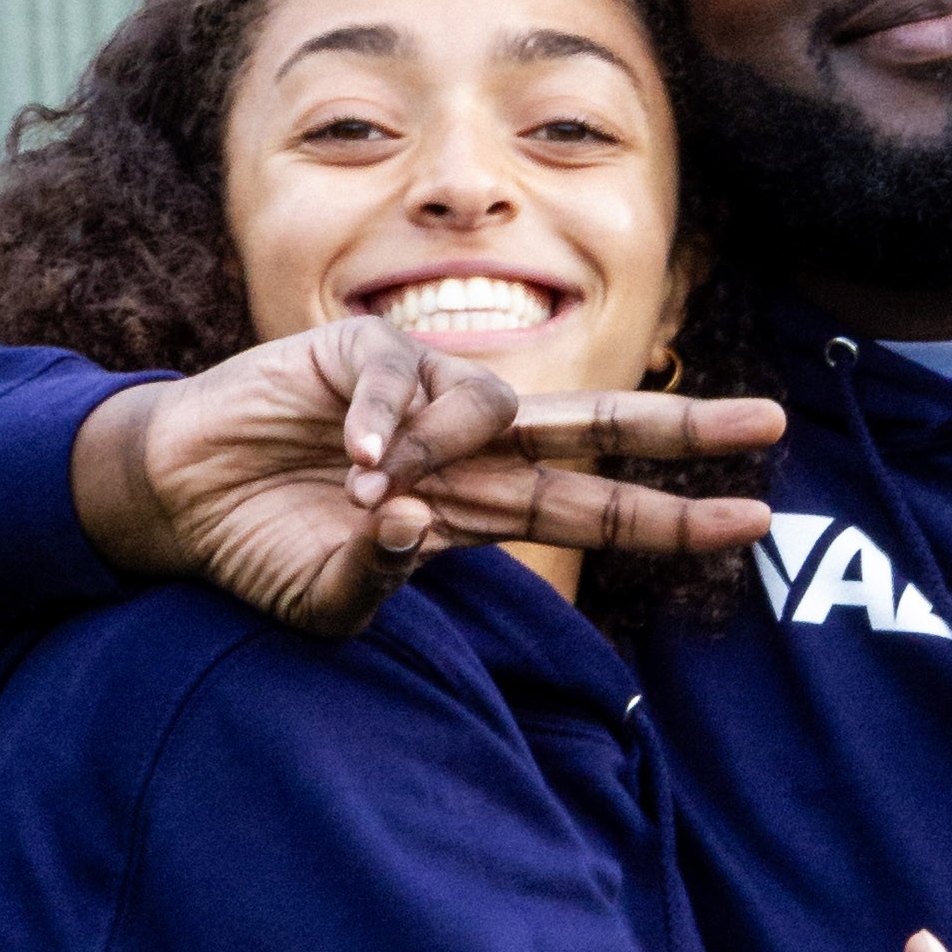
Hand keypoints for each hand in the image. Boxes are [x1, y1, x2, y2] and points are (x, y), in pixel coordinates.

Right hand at [68, 323, 784, 642]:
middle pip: (600, 426)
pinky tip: (345, 462)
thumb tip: (412, 530)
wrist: (177, 500)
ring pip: (495, 404)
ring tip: (359, 494)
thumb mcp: (327, 601)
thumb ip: (379, 581)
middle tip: (774, 424)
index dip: (673, 517)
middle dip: (686, 429)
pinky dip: (383, 422)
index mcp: (478, 505)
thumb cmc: (261, 550)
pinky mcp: (361, 350)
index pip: (597, 506)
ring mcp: (421, 392)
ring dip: (439, 454)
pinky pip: (404, 376)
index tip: (756, 522)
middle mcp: (469, 445)